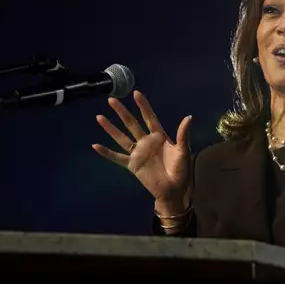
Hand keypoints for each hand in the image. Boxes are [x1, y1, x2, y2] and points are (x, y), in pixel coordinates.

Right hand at [92, 90, 192, 204]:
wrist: (173, 189)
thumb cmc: (180, 170)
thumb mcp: (183, 151)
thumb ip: (183, 135)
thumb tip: (189, 117)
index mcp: (159, 137)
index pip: (149, 118)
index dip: (143, 106)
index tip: (136, 93)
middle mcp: (146, 142)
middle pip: (132, 124)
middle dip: (122, 112)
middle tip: (112, 100)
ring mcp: (138, 153)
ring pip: (121, 137)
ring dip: (110, 128)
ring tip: (99, 117)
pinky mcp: (132, 164)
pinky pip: (117, 157)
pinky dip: (106, 152)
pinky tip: (95, 146)